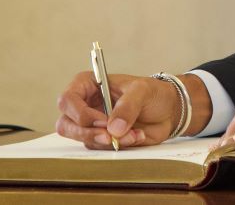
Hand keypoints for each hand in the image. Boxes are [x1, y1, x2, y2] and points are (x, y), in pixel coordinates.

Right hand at [55, 70, 179, 149]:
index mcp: (88, 85)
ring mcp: (92, 124)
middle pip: (66, 125)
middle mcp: (85, 105)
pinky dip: (119, 145)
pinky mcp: (102, 139)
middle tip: (110, 136)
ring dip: (108, 140)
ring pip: (82, 139)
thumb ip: (128, 106)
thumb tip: (114, 129)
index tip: (102, 120)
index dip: (80, 113)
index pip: (67, 100)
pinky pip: (100, 148)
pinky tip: (137, 136)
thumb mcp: (143, 91)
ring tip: (133, 133)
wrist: (168, 110)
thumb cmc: (152, 93)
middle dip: (88, 133)